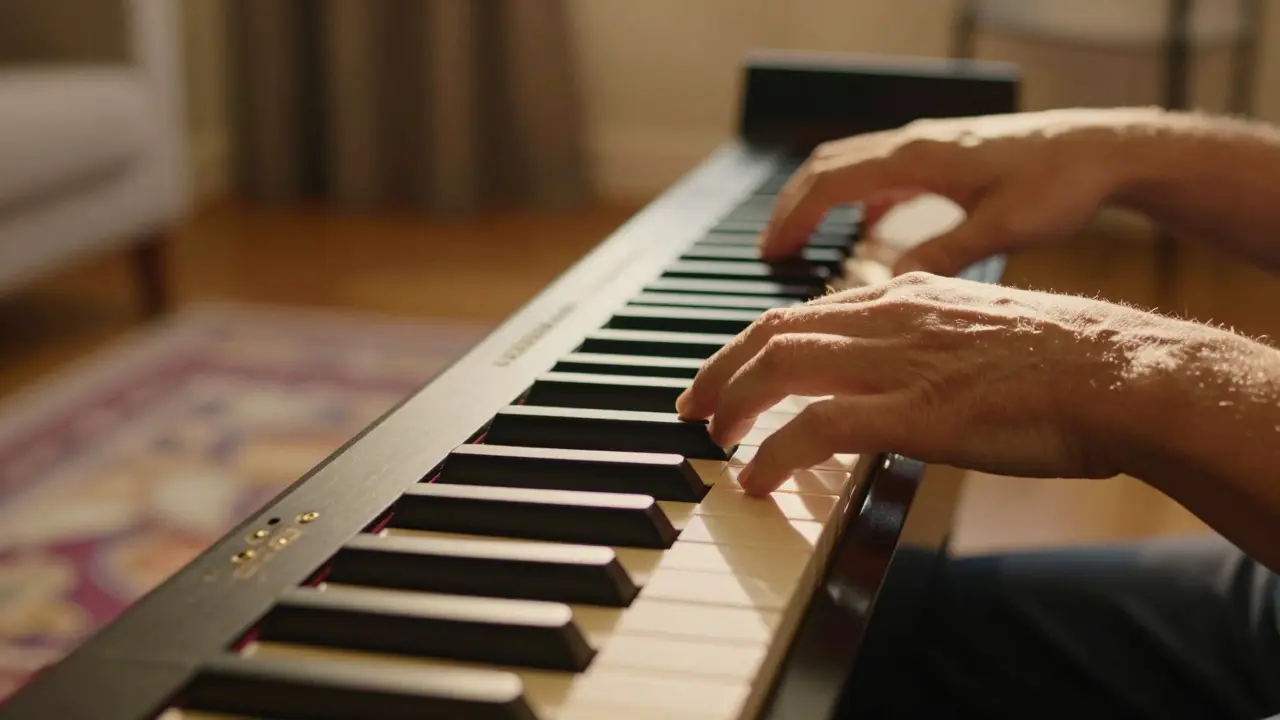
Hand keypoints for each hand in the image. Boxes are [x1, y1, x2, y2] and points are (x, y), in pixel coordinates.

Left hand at [674, 272, 1166, 495]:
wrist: (1125, 372)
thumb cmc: (1073, 362)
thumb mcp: (987, 333)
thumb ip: (935, 347)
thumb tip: (906, 382)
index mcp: (910, 294)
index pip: (807, 310)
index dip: (757, 342)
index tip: (731, 370)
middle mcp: (892, 315)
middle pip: (775, 331)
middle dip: (722, 368)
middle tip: (692, 404)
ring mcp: (899, 361)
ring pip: (781, 366)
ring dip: (733, 403)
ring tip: (712, 437)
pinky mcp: (913, 410)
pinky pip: (814, 428)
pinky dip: (772, 452)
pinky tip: (754, 478)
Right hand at [760, 107, 1166, 275]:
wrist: (1104, 147)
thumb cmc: (1060, 183)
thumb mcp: (1002, 228)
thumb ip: (944, 255)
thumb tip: (890, 286)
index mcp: (919, 159)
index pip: (833, 182)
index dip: (795, 218)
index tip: (771, 254)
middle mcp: (915, 145)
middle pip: (829, 167)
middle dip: (792, 208)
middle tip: (769, 251)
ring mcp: (928, 148)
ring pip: (851, 166)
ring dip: (819, 201)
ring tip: (800, 243)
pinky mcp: (943, 157)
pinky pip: (881, 173)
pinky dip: (855, 200)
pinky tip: (862, 230)